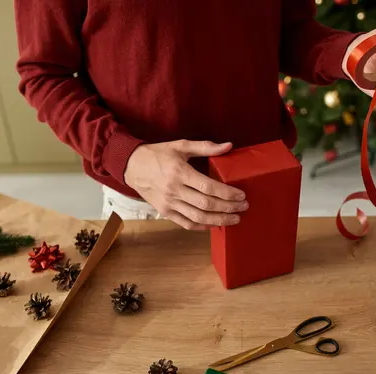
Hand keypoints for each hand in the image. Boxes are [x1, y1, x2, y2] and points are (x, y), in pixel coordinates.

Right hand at [123, 140, 247, 229]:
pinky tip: (214, 225)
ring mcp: (169, 203)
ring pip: (198, 217)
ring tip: (234, 219)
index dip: (227, 193)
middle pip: (206, 204)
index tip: (241, 195)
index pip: (208, 187)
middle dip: (228, 208)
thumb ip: (205, 147)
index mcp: (180, 172)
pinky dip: (201, 226)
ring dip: (219, 220)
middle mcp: (174, 190)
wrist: (131, 166)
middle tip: (243, 207)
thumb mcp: (181, 145)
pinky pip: (185, 223)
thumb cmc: (158, 154)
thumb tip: (229, 145)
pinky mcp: (165, 211)